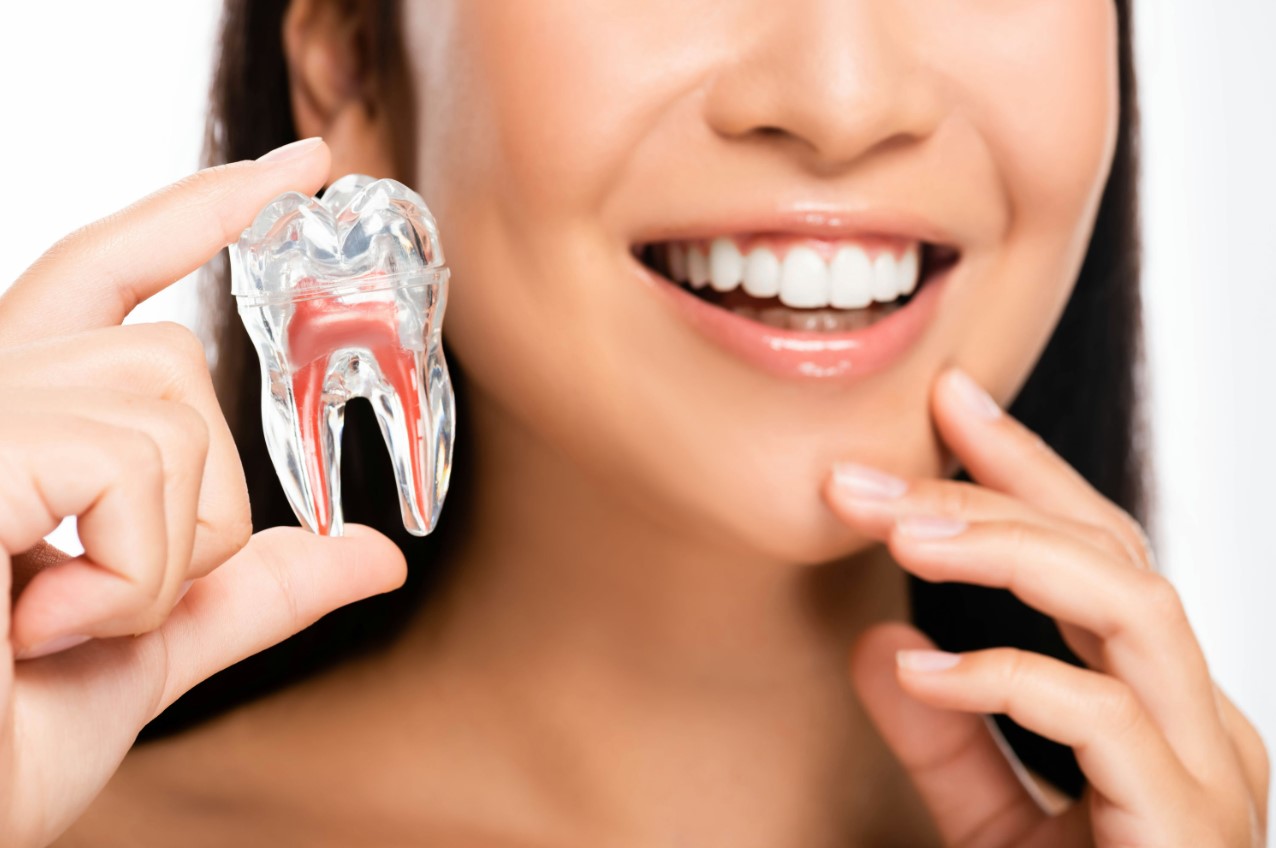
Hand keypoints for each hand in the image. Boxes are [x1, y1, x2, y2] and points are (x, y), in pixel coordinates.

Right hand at [0, 138, 408, 847]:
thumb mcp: (149, 649)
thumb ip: (253, 589)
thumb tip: (376, 556)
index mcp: (17, 420)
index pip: (106, 270)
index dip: (197, 212)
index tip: (295, 168)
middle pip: (173, 364)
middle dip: (196, 506)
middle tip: (98, 604)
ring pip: (168, 413)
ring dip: (163, 553)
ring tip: (58, 624)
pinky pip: (127, 461)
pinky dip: (130, 571)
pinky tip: (43, 625)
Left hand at [829, 367, 1268, 846]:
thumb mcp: (994, 827)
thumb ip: (947, 740)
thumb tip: (878, 645)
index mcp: (1161, 707)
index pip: (1098, 550)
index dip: (1024, 467)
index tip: (948, 401)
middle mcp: (1203, 722)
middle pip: (1112, 553)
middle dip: (989, 492)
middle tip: (867, 473)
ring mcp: (1212, 773)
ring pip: (1130, 603)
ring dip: (1004, 550)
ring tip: (898, 529)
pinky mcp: (1191, 829)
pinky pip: (1103, 718)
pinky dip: (1003, 679)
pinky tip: (919, 670)